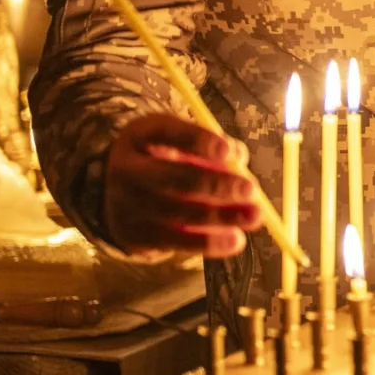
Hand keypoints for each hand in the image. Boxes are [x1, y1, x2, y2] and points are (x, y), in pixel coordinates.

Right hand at [102, 111, 262, 257]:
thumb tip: (239, 160)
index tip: (228, 150)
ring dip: (221, 217)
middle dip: (216, 185)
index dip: (198, 141)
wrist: (121, 194)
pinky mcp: (132, 235)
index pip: (166, 132)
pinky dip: (208, 242)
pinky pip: (174, 241)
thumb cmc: (166, 160)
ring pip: (178, 213)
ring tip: (253, 217)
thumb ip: (212, 147)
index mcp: (141, 136)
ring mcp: (125, 204)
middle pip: (174, 178)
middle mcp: (127, 169)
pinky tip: (235, 240)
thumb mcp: (181, 143)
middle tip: (252, 190)